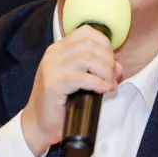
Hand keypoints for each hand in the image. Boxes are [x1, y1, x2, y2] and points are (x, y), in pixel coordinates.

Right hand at [20, 25, 121, 156]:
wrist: (39, 124)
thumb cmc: (61, 103)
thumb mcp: (80, 82)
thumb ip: (98, 70)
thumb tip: (118, 67)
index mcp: (58, 49)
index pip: (86, 32)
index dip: (104, 44)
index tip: (110, 61)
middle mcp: (53, 54)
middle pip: (90, 44)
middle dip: (108, 60)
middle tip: (111, 76)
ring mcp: (52, 67)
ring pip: (88, 58)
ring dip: (105, 71)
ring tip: (108, 84)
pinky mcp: (54, 83)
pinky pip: (83, 78)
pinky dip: (99, 83)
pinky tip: (103, 90)